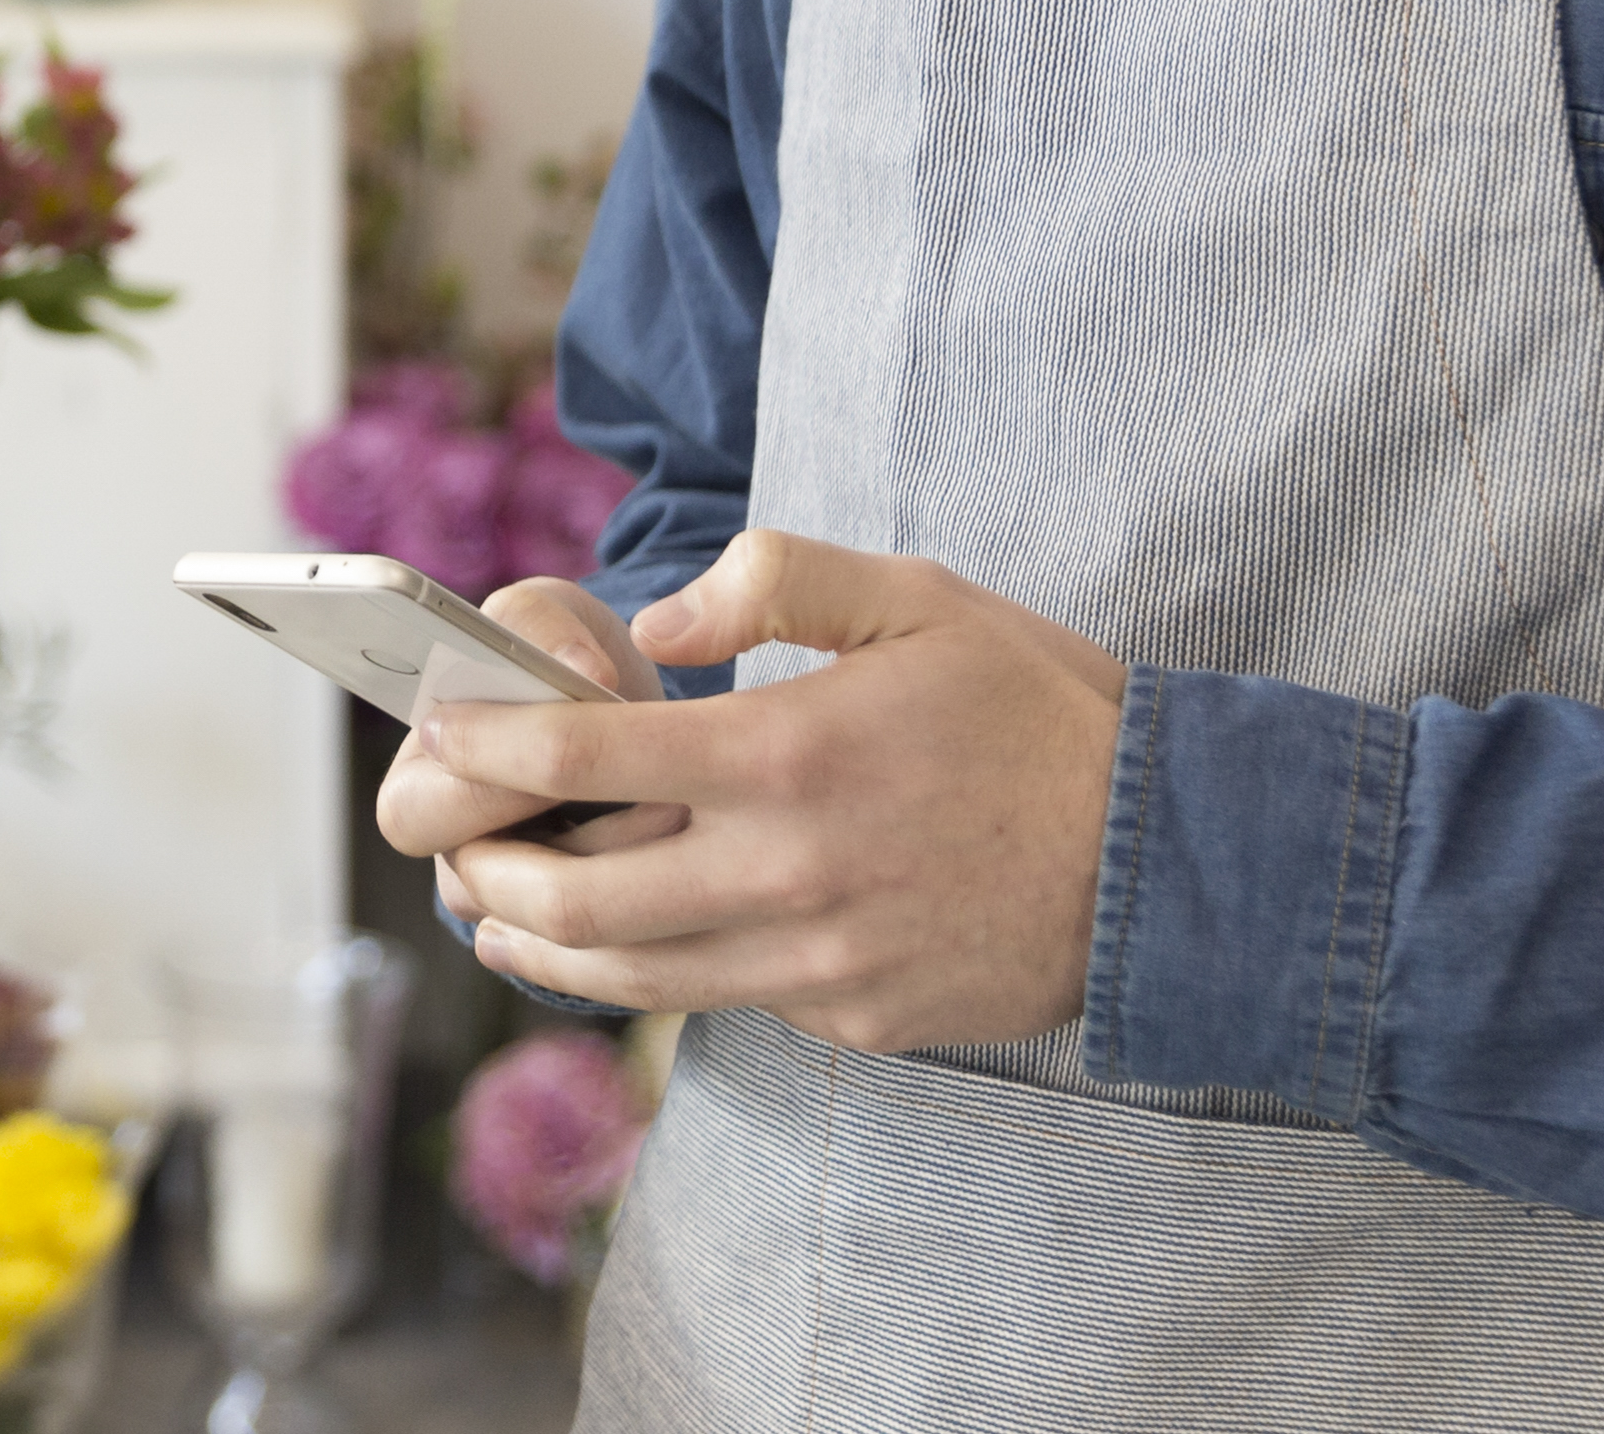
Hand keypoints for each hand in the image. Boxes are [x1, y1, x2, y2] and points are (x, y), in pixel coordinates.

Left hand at [425, 530, 1127, 1057]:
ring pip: (631, 977)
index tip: (439, 730)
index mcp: (790, 756)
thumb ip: (774, 583)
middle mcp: (786, 875)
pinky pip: (724, 998)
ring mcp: (816, 965)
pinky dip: (658, 971)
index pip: (585, 760)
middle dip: (486, 870)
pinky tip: (631, 940)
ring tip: (498, 912)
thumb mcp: (917, 600)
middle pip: (576, 899)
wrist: (1164, 864)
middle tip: (448, 841)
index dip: (489, 745)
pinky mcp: (849, 1020)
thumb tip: (659, 627)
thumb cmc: (1035, 712)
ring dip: (542, 945)